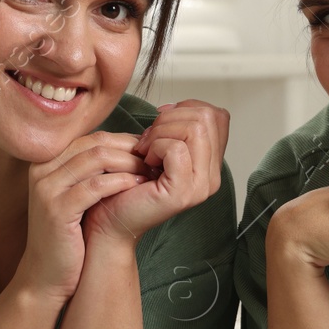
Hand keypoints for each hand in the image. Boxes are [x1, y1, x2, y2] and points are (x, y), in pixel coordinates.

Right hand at [18, 132, 152, 301]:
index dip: (125, 141)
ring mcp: (47, 189)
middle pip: (95, 144)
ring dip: (129, 164)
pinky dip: (120, 183)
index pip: (93, 138)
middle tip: (155, 160)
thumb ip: (93, 172)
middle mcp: (42, 170)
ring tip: (150, 172)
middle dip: (130, 150)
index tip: (150, 151)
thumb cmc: (69, 236)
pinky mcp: (56, 210)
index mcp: (47, 162)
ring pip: (96, 160)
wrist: (46, 275)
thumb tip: (132, 149)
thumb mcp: (76, 196)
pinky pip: (94, 187)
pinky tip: (137, 187)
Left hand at [83, 99, 228, 249]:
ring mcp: (201, 186)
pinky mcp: (183, 191)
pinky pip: (176, 148)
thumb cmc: (127, 185)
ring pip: (194, 129)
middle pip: (206, 117)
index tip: (160, 124)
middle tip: (148, 140)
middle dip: (170, 118)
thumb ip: (175, 129)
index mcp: (210, 165)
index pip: (217, 116)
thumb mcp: (158, 148)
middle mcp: (212, 176)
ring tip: (145, 151)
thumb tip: (172, 107)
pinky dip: (155, 146)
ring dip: (161, 132)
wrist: (111, 221)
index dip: (187, 108)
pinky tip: (144, 162)